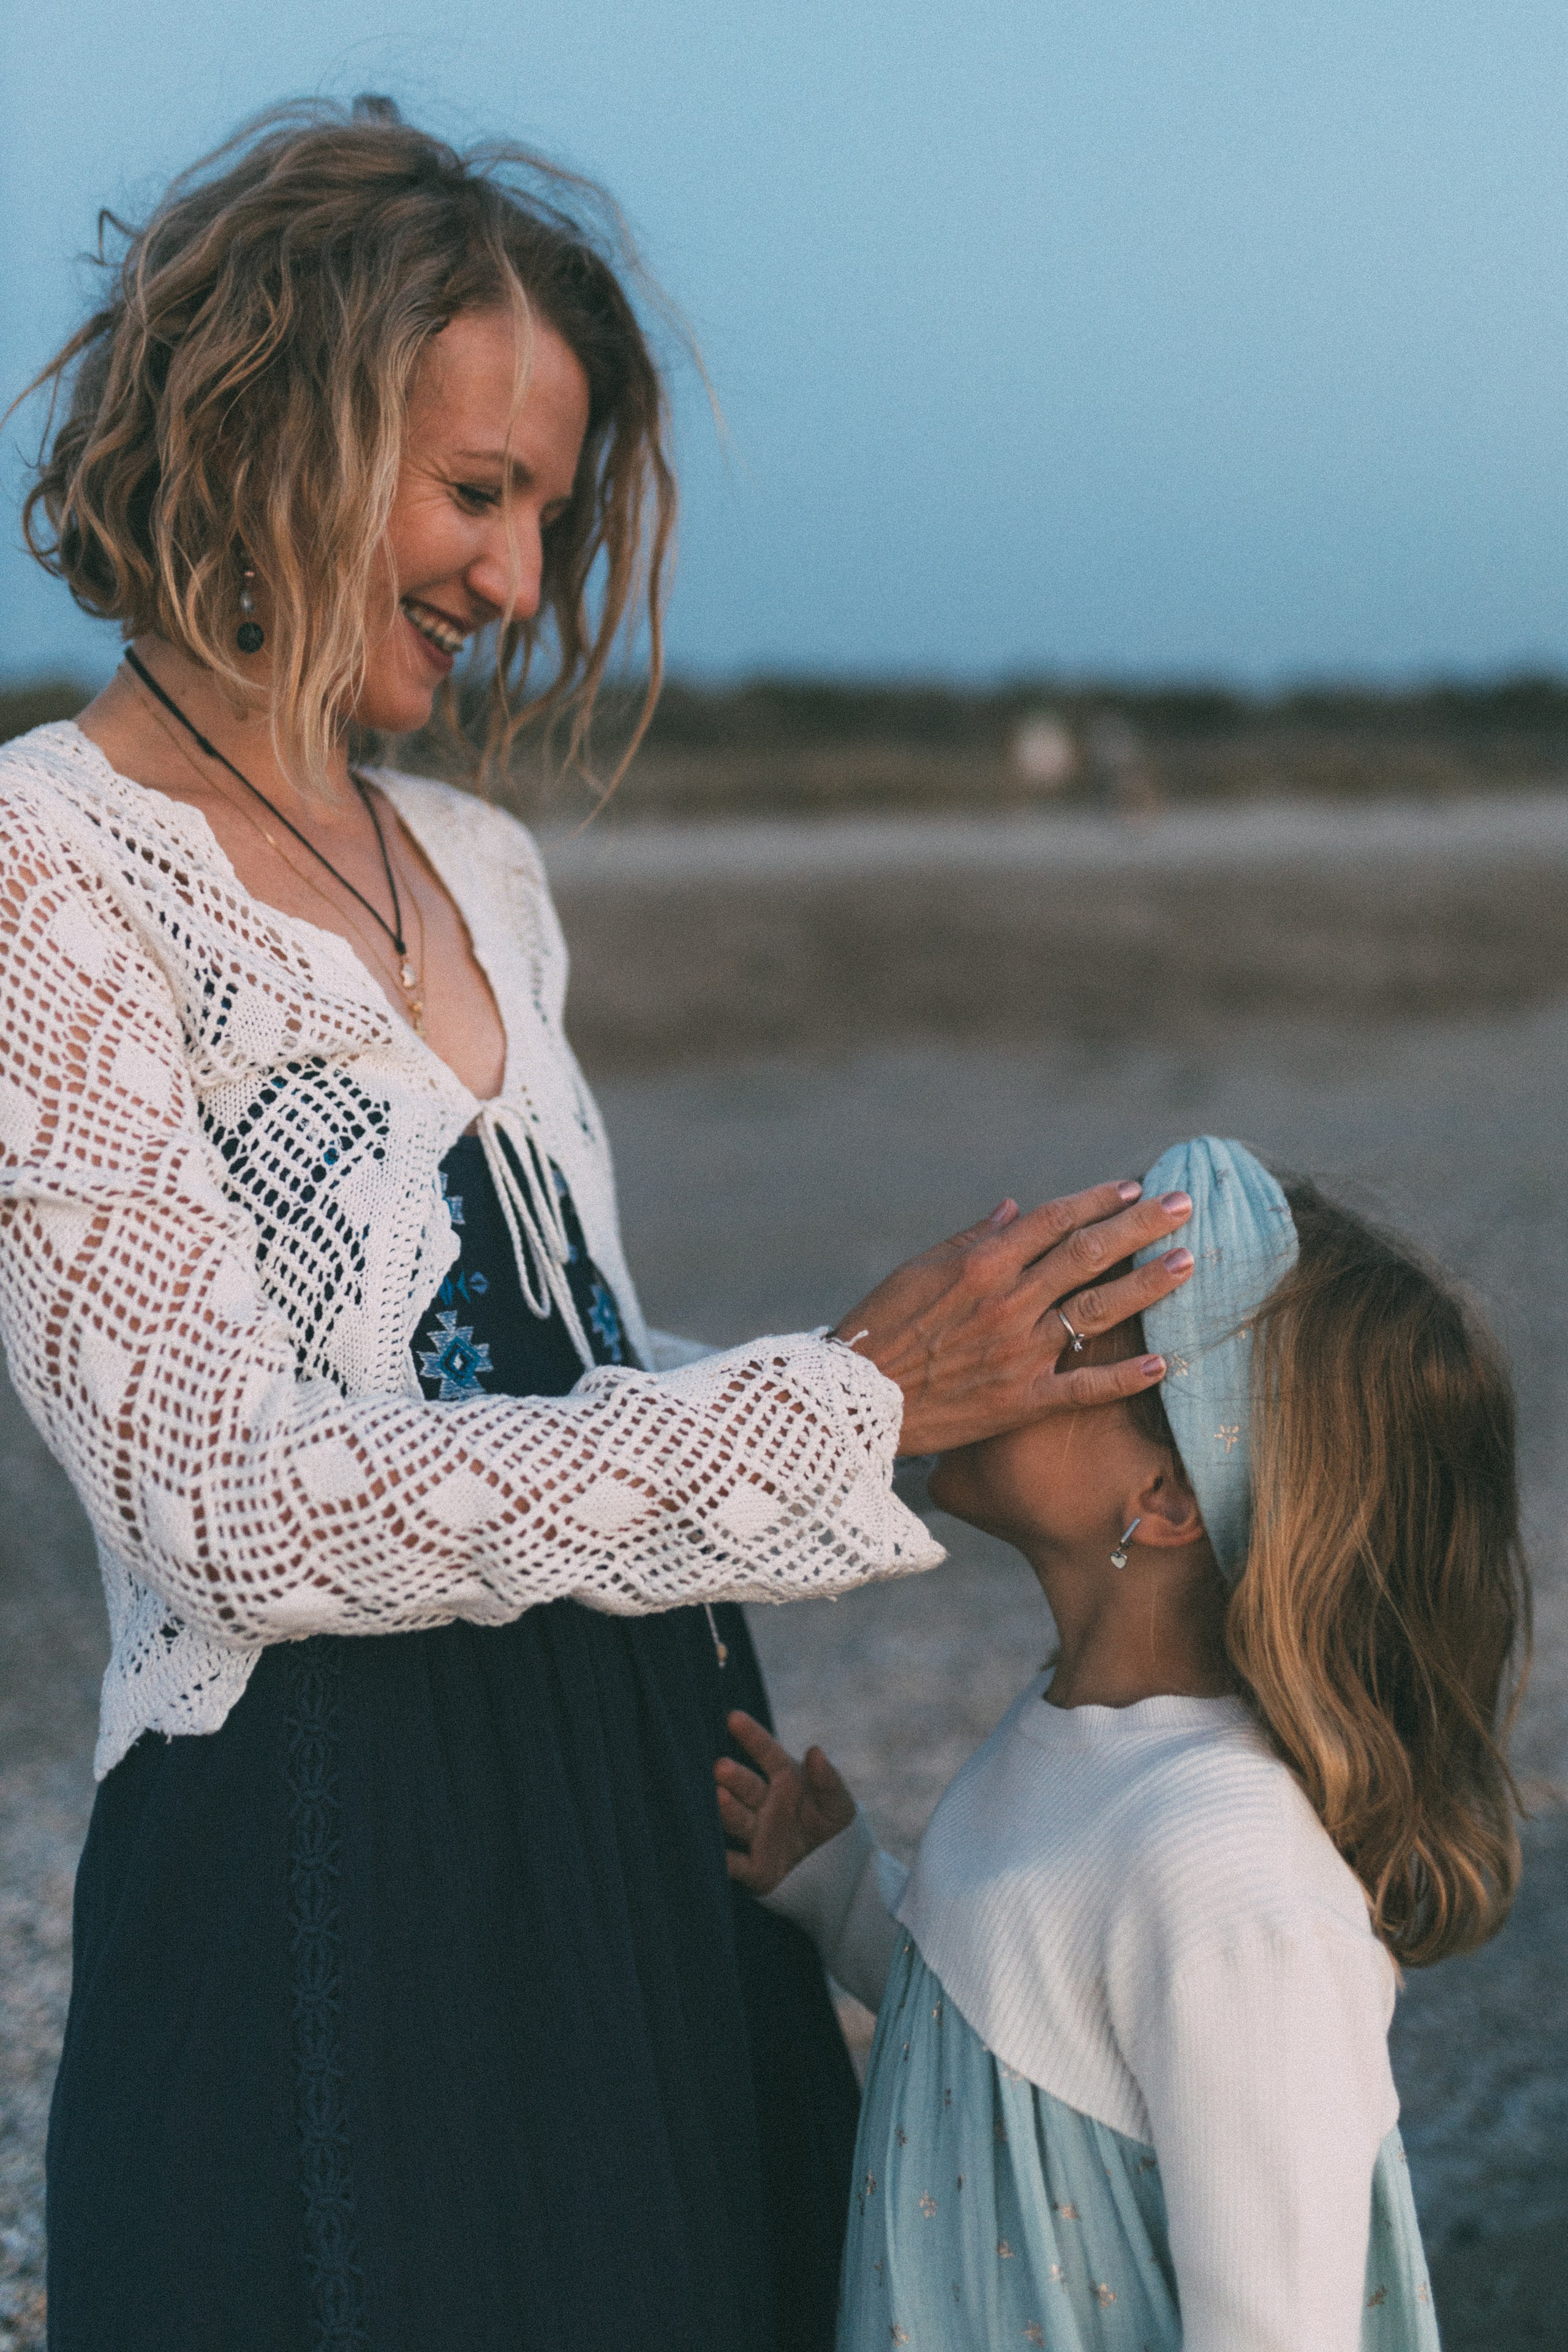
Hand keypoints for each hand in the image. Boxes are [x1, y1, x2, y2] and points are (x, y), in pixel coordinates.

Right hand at [714, 1710, 855, 1897]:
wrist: (838, 1871)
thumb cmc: (833, 1825)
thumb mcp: (838, 1802)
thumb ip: (828, 1779)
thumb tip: (816, 1750)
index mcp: (784, 1779)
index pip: (767, 1753)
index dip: (752, 1736)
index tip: (734, 1717)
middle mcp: (764, 1803)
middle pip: (747, 1786)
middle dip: (734, 1776)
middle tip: (720, 1767)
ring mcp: (756, 1835)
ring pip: (738, 1820)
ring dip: (726, 1810)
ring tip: (719, 1796)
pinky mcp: (755, 1869)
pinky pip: (736, 1865)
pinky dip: (723, 1861)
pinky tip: (712, 1853)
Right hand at [834, 1180, 1194, 1454]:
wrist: (853, 1403)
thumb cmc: (880, 1330)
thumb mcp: (916, 1270)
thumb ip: (972, 1239)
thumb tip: (1015, 1209)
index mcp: (981, 1264)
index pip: (1053, 1220)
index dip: (1097, 1200)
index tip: (1134, 1187)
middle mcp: (1007, 1301)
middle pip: (1088, 1253)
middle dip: (1140, 1225)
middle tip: (1184, 1206)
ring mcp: (1019, 1351)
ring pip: (1097, 1310)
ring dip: (1147, 1284)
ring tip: (1189, 1263)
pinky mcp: (1022, 1400)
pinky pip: (1085, 1386)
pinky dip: (1125, 1375)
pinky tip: (1165, 1362)